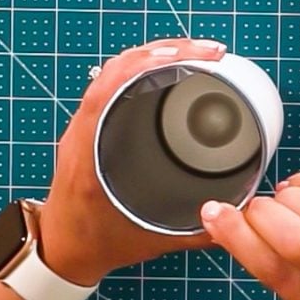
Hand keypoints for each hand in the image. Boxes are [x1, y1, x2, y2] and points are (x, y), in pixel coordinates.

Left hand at [36, 38, 227, 285]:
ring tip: (194, 52)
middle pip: (117, 67)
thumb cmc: (97, 243)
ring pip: (114, 70)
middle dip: (166, 50)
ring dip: (154, 54)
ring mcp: (83, 126)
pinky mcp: (88, 126)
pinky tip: (167, 68)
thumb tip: (239, 218)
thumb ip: (197, 233)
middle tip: (210, 51)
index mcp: (90, 153)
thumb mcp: (151, 240)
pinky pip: (112, 82)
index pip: (114, 85)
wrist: (60, 249)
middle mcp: (82, 131)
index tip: (196, 54)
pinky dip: (141, 68)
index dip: (154, 60)